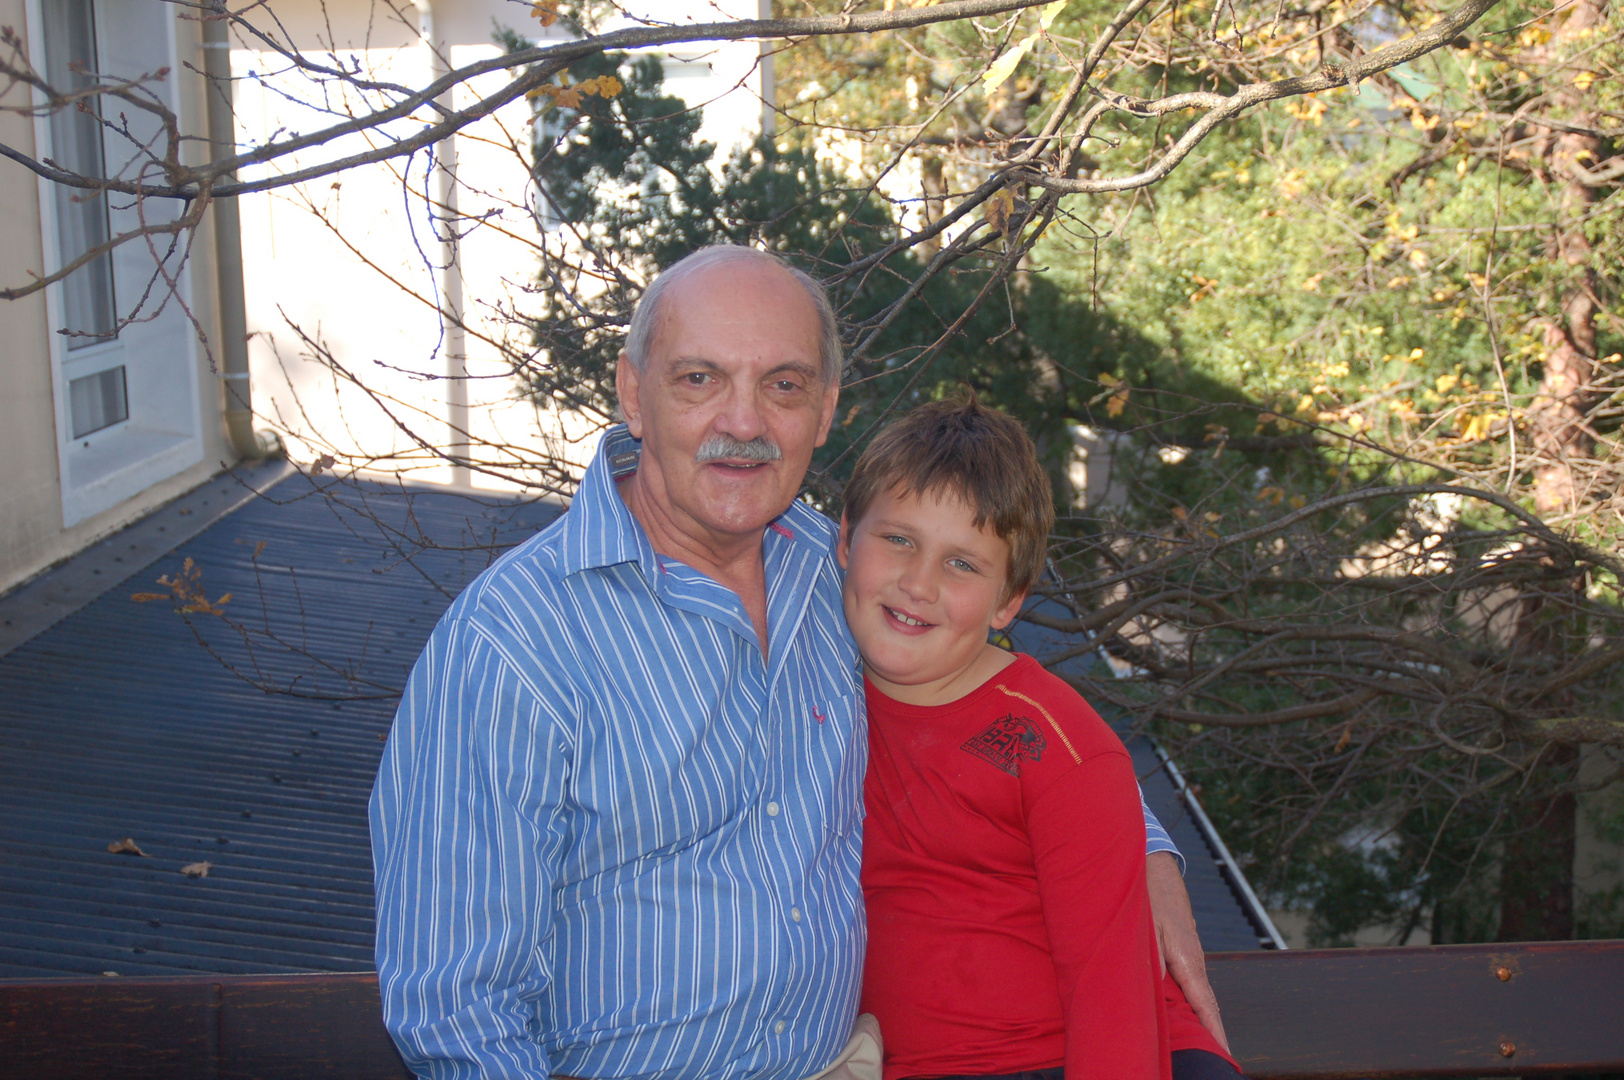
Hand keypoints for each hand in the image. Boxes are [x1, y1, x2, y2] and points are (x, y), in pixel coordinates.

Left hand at [1146, 850, 1230, 1054]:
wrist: (1155, 869)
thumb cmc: (1149, 897)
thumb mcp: (1146, 926)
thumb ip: (1151, 958)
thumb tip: (1158, 989)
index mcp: (1188, 960)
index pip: (1205, 1004)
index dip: (1214, 1030)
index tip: (1223, 1052)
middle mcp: (1194, 962)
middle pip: (1206, 1004)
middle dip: (1212, 1031)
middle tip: (1216, 1056)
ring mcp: (1191, 956)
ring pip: (1198, 993)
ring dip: (1202, 1017)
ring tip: (1205, 1044)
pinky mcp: (1183, 950)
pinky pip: (1190, 982)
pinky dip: (1192, 1001)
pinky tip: (1186, 1012)